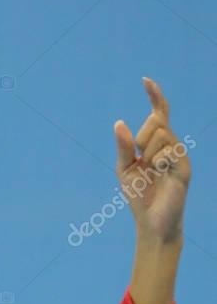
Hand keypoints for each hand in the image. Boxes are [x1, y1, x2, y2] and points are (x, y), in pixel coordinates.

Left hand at [114, 77, 191, 242]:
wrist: (152, 222)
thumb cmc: (139, 196)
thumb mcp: (125, 169)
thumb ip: (123, 147)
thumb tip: (119, 123)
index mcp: (157, 144)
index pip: (159, 113)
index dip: (154, 96)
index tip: (145, 80)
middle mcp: (172, 145)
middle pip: (157, 121)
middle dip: (142, 137)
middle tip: (141, 158)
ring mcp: (180, 156)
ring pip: (161, 134)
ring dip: (148, 153)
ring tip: (152, 172)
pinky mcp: (184, 168)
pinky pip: (168, 152)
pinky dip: (157, 163)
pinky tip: (160, 175)